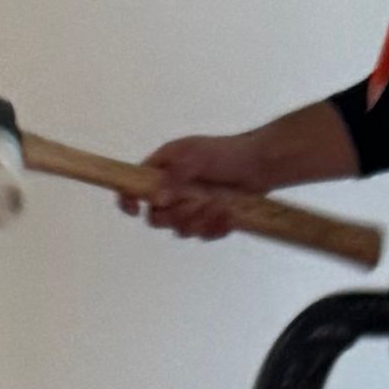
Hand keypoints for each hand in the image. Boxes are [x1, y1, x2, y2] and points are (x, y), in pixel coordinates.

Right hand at [136, 134, 285, 238]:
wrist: (259, 165)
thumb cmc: (226, 153)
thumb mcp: (197, 155)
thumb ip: (175, 175)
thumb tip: (157, 198)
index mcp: (162, 170)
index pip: (133, 188)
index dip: (128, 200)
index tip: (136, 210)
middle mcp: (172, 191)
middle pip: (156, 218)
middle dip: (178, 215)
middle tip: (199, 202)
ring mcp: (189, 208)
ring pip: (180, 230)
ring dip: (201, 221)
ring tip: (220, 205)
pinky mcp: (207, 221)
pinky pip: (202, 235)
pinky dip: (216, 227)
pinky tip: (229, 214)